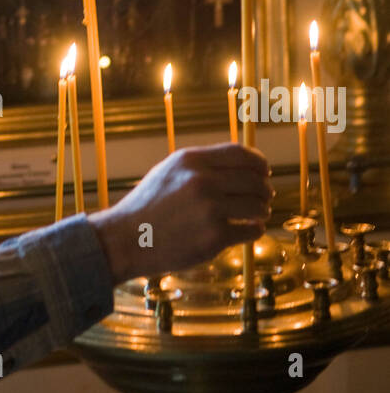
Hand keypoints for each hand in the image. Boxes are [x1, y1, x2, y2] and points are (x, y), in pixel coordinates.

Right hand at [89, 143, 272, 284]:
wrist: (126, 239)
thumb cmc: (149, 206)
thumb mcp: (169, 172)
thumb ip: (202, 165)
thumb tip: (242, 163)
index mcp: (191, 160)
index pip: (240, 153)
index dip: (258, 162)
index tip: (265, 171)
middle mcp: (202, 181)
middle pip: (254, 179)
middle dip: (264, 189)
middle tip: (265, 197)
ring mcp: (209, 209)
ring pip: (257, 205)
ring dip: (262, 210)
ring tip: (257, 214)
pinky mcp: (214, 237)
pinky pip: (251, 230)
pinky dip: (255, 230)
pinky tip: (248, 230)